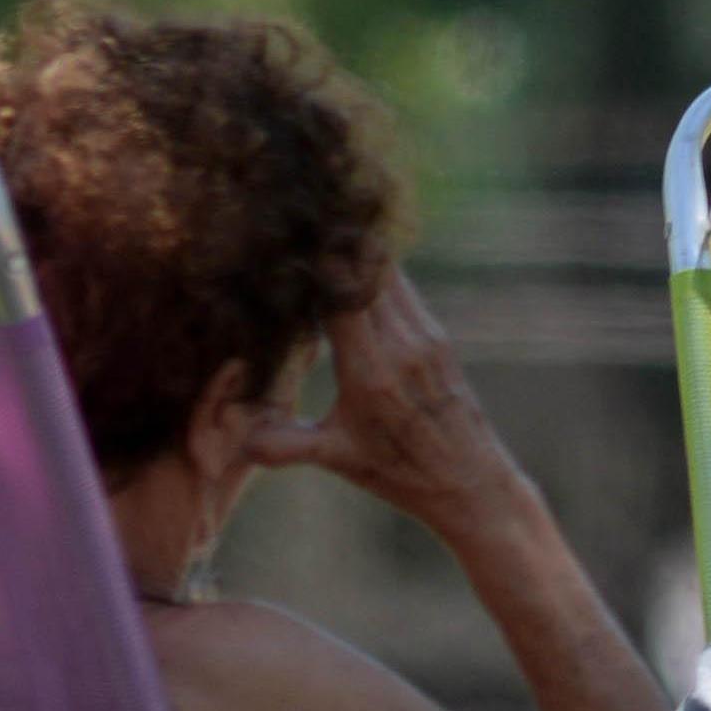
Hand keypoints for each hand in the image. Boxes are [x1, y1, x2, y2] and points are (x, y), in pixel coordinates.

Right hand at [245, 263, 531, 534]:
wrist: (470, 483)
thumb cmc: (400, 474)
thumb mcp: (338, 458)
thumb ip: (285, 445)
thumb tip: (240, 440)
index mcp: (371, 372)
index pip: (341, 294)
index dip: (316, 264)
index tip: (286, 245)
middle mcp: (401, 346)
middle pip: (367, 271)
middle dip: (334, 247)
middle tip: (302, 228)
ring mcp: (425, 337)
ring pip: (390, 274)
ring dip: (358, 256)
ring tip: (325, 238)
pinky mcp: (439, 338)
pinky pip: (406, 290)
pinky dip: (380, 274)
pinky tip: (357, 269)